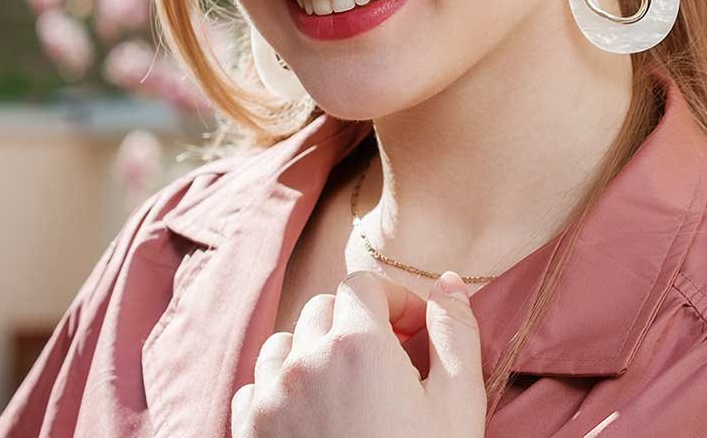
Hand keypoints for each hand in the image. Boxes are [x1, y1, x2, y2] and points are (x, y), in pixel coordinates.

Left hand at [231, 269, 486, 437]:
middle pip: (324, 308)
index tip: (417, 331)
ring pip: (284, 345)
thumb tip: (448, 283)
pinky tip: (315, 414)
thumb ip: (455, 332)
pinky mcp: (249, 434)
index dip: (396, 299)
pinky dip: (282, 387)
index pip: (364, 285)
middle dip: (359, 322)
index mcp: (357, 344)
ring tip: (350, 385)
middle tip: (392, 359)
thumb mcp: (458, 401)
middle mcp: (303, 362)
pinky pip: (255, 388)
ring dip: (316, 350)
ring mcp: (269, 400)